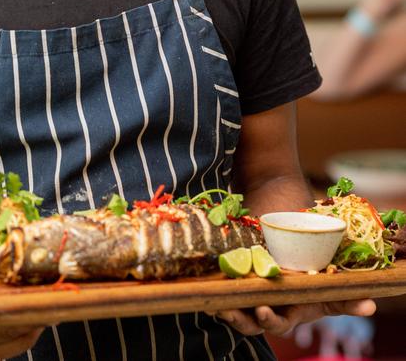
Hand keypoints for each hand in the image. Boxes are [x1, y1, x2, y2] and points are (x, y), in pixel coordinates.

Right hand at [0, 294, 44, 360]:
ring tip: (48, 302)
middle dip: (33, 315)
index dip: (18, 314)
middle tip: (52, 293)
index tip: (34, 298)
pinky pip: (12, 348)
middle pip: (14, 334)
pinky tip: (32, 315)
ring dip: (34, 325)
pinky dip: (24, 333)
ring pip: (18, 344)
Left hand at [215, 298, 375, 336]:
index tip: (264, 312)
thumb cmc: (311, 282)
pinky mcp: (236, 283)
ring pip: (234, 310)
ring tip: (216, 304)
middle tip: (231, 311)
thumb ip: (346, 300)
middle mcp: (263, 309)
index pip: (275, 322)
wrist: (293, 255)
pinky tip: (208, 287)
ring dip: (224, 308)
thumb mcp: (327, 290)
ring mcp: (248, 298)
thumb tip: (370, 305)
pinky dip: (215, 291)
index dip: (268, 319)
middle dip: (240, 319)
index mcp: (285, 314)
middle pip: (248, 322)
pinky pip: (223, 292)